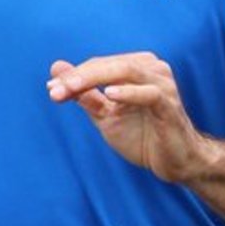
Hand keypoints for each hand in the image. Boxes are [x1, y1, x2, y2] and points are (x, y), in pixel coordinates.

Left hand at [48, 53, 204, 183]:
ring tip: (71, 89)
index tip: (51, 88)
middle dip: (80, 76)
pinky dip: (129, 93)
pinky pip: (149, 93)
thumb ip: (85, 94)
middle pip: (110, 64)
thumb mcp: (106, 115)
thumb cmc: (143, 135)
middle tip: (54, 89)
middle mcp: (152, 69)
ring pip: (127, 71)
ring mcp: (163, 85)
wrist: (174, 161)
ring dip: (95, 79)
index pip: (100, 65)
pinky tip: (110, 95)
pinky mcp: (170, 105)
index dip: (74, 75)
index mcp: (138, 67)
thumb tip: (56, 69)